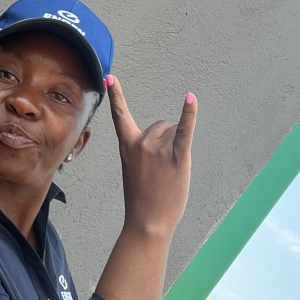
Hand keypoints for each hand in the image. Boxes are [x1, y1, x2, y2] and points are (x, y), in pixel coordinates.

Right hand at [108, 76, 195, 239]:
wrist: (147, 222)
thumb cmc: (142, 199)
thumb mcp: (134, 169)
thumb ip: (143, 149)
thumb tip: (168, 133)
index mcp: (127, 145)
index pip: (120, 115)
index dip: (115, 95)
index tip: (109, 77)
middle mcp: (141, 142)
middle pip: (163, 126)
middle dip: (167, 143)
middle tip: (160, 171)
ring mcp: (158, 149)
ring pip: (176, 132)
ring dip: (178, 149)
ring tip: (170, 173)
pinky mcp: (177, 156)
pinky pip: (185, 130)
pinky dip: (189, 113)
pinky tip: (190, 98)